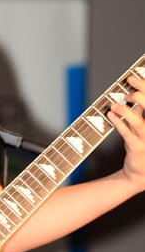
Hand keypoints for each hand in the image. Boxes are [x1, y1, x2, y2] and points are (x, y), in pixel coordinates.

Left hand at [108, 76, 144, 192]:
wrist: (141, 172)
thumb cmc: (142, 145)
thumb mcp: (143, 127)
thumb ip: (139, 111)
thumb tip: (131, 92)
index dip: (144, 86)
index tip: (131, 78)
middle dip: (139, 94)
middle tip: (126, 88)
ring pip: (139, 121)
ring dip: (125, 110)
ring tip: (114, 105)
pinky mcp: (138, 149)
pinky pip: (127, 133)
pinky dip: (118, 122)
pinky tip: (110, 115)